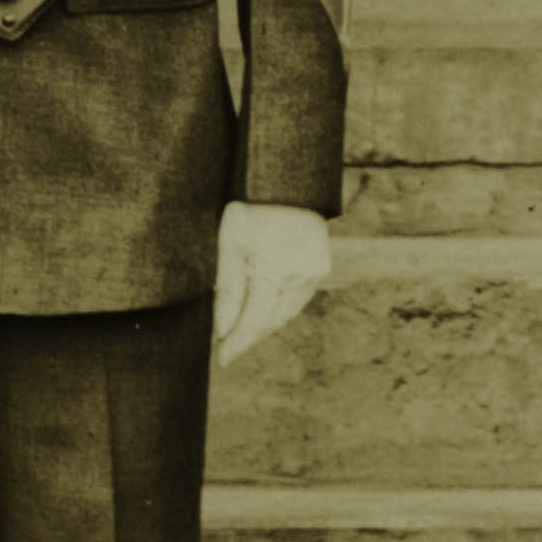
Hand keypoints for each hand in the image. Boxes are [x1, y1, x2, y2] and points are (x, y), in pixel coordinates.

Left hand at [209, 201, 332, 366]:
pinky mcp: (320, 268)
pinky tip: (265, 308)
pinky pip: (298, 300)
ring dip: (264, 325)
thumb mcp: (230, 245)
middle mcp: (299, 279)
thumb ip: (228, 290)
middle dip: (248, 337)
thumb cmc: (251, 209)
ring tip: (242, 331)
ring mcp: (313, 275)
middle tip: (227, 348)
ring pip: (286, 314)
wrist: (287, 183)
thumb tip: (222, 331)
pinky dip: (279, 308)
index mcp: (273, 274)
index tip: (221, 359)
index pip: (252, 324)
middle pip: (270, 323)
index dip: (236, 344)